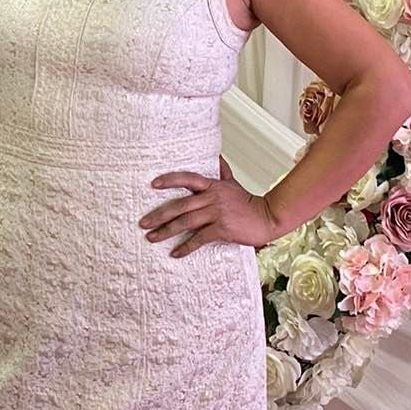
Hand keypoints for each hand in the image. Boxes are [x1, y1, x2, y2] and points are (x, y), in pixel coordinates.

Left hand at [140, 157, 278, 257]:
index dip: (170, 180)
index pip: (187, 178)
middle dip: (159, 214)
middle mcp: (212, 197)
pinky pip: (199, 238)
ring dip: (166, 231)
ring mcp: (217, 213)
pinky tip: (175, 253)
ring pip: (186, 221)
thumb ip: (222, 171)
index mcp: (213, 185)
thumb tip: (216, 156)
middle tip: (143, 222)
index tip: (153, 184)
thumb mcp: (233, 184)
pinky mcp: (222, 228)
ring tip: (152, 238)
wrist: (267, 217)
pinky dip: (186, 246)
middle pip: (180, 205)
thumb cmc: (248, 202)